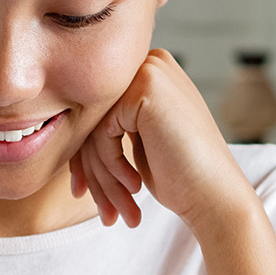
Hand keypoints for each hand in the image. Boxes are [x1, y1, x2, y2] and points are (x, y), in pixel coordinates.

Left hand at [70, 49, 275, 274]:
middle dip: (93, 172)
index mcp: (150, 72)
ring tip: (116, 210)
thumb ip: (108, 125)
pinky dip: (111, 166)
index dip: (85, 157)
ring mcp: (149, 72)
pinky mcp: (145, 89)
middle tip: (103, 211)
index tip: (83, 192)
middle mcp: (150, 62)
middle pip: (92, 119)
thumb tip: (59, 128)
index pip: (98, 113)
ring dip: (102, 177)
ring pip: (93, 129)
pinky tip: (134, 185)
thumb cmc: (181, 176)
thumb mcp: (138, 142)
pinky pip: (101, 133)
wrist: (216, 196)